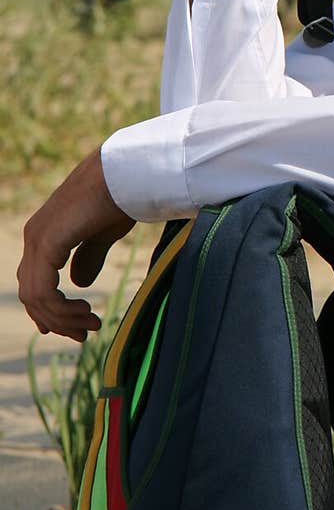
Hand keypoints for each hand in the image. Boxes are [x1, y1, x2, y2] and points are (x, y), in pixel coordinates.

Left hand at [18, 148, 135, 342]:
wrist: (125, 175)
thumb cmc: (119, 198)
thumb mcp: (102, 235)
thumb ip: (88, 257)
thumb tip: (79, 282)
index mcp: (45, 235)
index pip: (35, 283)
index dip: (51, 311)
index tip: (77, 328)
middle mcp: (34, 238)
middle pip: (32, 295)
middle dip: (58, 320)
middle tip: (85, 335)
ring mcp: (37, 240)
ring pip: (35, 298)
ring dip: (63, 319)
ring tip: (91, 326)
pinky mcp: (47, 244)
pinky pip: (44, 291)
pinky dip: (61, 309)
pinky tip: (86, 311)